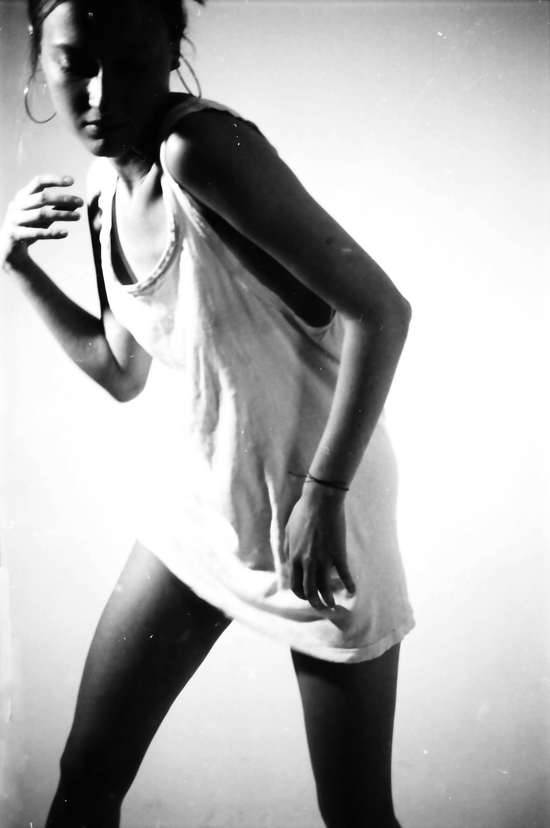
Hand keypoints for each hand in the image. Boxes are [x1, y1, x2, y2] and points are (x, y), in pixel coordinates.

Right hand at [1, 175, 81, 270]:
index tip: (73, 181)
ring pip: (41, 214)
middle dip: (63, 199)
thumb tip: (76, 202)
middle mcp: (17, 205)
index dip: (54, 179)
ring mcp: (15, 219)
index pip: (38, 182)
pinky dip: (52, 233)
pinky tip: (65, 233)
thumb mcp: (42, 215)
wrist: (9, 247)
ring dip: (62, 214)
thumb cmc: (28, 226)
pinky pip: (36, 233)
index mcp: (23, 196)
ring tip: (78, 216)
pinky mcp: (16, 234)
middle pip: (42, 198)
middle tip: (81, 202)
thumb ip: (56, 208)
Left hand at [285, 486, 355, 610]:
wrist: (320, 501)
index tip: (307, 597)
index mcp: (294, 557)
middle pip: (309, 591)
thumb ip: (287, 549)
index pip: (295, 584)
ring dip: (329, 600)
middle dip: (315, 603)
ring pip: (325, 587)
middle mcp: (306, 562)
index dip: (301, 594)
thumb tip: (286, 561)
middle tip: (321, 607)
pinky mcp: (337, 554)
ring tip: (334, 605)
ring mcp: (323, 559)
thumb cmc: (302, 512)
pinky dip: (349, 584)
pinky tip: (352, 590)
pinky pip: (344, 574)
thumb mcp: (288, 531)